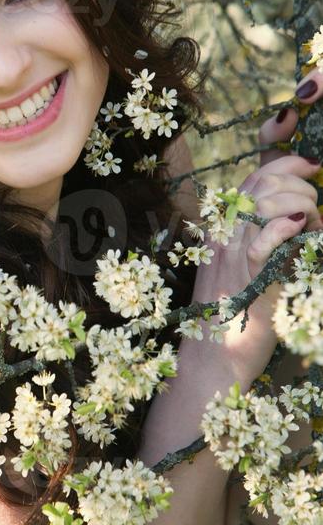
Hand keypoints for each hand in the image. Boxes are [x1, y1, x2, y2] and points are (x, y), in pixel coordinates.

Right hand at [190, 68, 322, 382]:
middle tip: (316, 205)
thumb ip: (262, 242)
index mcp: (223, 231)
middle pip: (263, 181)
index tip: (310, 164)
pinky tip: (303, 230)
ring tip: (310, 229)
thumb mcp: (246, 273)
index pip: (254, 177)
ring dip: (302, 206)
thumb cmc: (235, 321)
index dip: (283, 159)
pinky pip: (267, 237)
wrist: (212, 364)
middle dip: (300, 183)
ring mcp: (234, 254)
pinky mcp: (249, 277)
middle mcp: (225, 236)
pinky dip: (289, 226)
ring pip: (268, 201)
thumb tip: (295, 224)